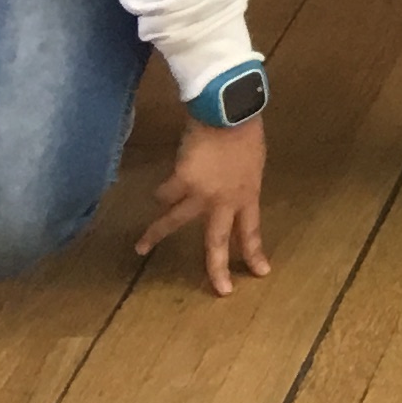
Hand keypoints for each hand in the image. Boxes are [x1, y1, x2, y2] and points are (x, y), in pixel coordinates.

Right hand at [137, 115, 268, 295]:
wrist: (230, 111)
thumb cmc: (245, 132)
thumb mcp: (252, 164)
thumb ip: (241, 184)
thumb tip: (229, 193)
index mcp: (248, 195)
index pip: (251, 231)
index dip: (254, 253)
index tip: (260, 273)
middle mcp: (224, 201)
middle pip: (217, 243)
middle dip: (217, 270)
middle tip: (219, 291)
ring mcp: (200, 194)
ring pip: (173, 223)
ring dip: (154, 235)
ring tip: (140, 248)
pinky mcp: (180, 181)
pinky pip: (164, 194)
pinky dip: (161, 192)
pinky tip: (160, 189)